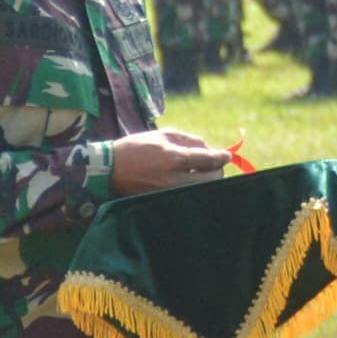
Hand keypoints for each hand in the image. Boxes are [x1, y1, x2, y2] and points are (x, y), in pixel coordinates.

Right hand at [110, 129, 231, 194]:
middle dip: (216, 170)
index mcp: (174, 158)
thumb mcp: (163, 135)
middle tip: (213, 165)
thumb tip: (209, 147)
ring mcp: (168, 193)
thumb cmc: (136, 147)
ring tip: (200, 174)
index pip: (210, 160)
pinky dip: (192, 190)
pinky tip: (187, 182)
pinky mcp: (162, 202)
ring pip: (201, 191)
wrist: (108, 169)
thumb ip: (190, 140)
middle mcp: (174, 179)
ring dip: (206, 182)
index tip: (227, 155)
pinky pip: (187, 198)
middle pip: (212, 179)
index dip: (222, 157)